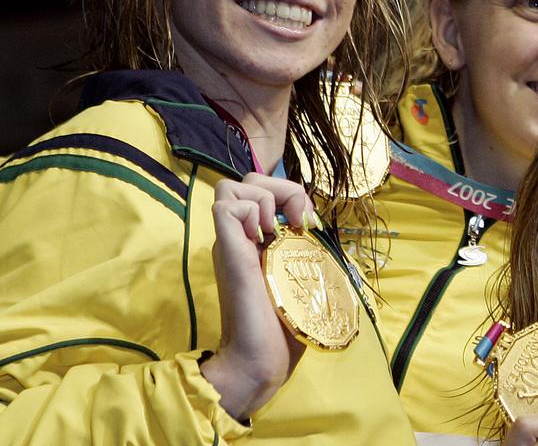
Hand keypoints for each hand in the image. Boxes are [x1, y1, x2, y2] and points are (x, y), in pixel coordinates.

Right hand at [201, 172, 322, 420]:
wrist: (260, 358)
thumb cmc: (284, 325)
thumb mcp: (301, 276)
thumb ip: (302, 250)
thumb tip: (311, 223)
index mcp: (257, 241)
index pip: (266, 190)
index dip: (290, 194)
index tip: (307, 222)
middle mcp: (240, 237)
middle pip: (248, 180)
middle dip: (279, 187)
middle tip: (294, 220)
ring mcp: (231, 242)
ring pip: (231, 186)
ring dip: (263, 197)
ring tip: (276, 229)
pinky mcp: (226, 250)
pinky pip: (226, 205)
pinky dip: (251, 211)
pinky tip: (264, 238)